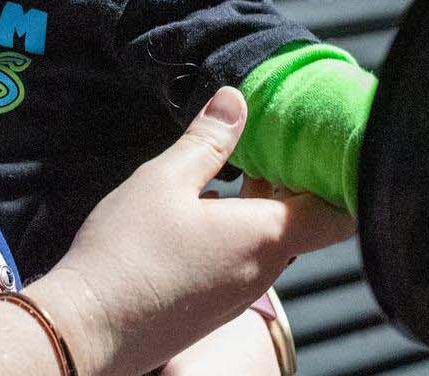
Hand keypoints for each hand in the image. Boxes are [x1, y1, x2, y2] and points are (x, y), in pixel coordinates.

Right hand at [30, 87, 353, 375]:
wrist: (87, 328)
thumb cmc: (126, 253)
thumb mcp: (164, 179)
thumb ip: (207, 140)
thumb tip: (235, 99)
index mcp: (264, 236)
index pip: (340, 213)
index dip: (342, 177)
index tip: (326, 145)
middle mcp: (262, 271)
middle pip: (307, 225)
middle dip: (297, 182)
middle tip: (277, 142)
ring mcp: (238, 295)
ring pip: (273, 243)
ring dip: (265, 206)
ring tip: (240, 167)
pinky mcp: (214, 308)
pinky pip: (245, 262)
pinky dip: (241, 231)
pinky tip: (204, 211)